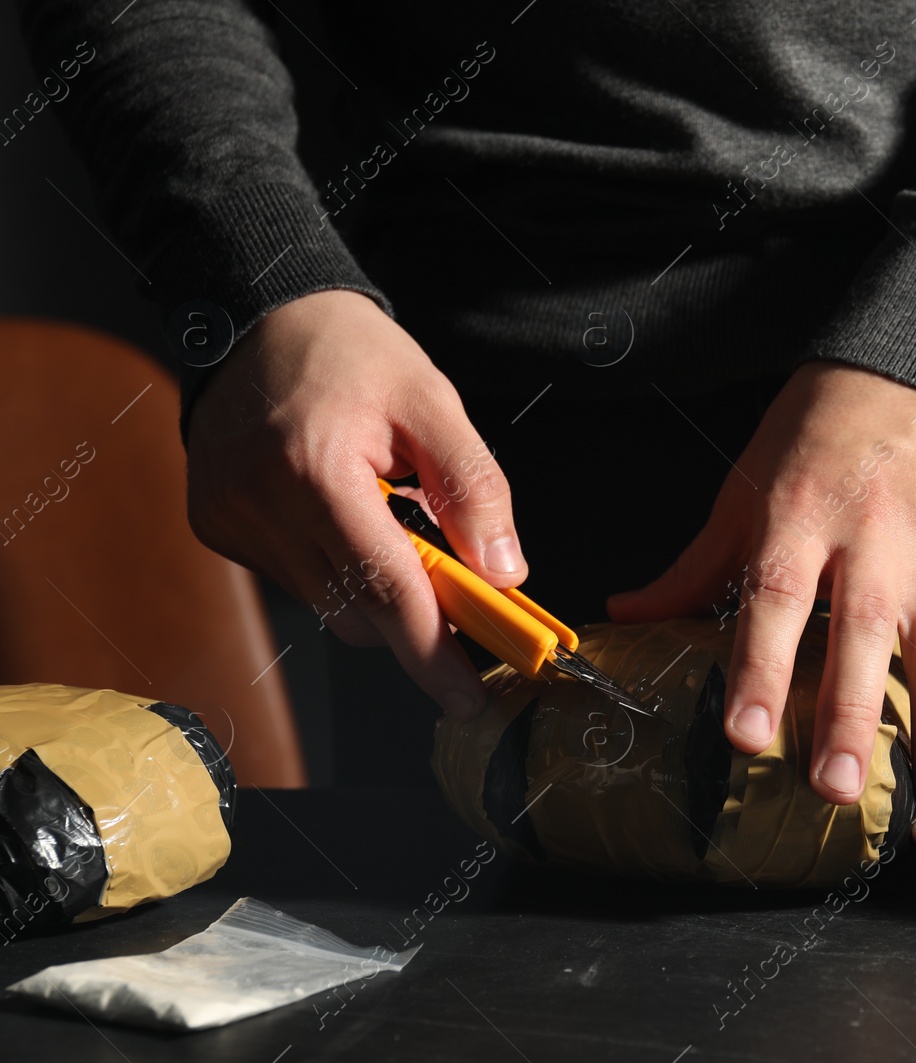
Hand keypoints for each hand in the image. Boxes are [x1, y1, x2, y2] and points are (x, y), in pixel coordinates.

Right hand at [185, 289, 526, 718]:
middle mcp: (260, 503)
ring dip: (370, 584)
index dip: (435, 653)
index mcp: (316, 470)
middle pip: (357, 609)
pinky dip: (329, 564)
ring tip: (386, 514)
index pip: (388, 590)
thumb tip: (503, 572)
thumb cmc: (347, 352)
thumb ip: (473, 488)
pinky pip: (292, 578)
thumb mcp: (432, 402)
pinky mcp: (215, 526)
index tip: (470, 697)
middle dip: (415, 614)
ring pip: (325, 602)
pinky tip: (338, 510)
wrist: (258, 315)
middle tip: (458, 584)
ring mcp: (229, 520)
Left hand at [607, 362, 915, 849]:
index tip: (744, 736)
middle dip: (848, 717)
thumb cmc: (828, 424)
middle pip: (860, 636)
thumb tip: (625, 616)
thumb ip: (700, 562)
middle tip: (833, 790)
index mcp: (800, 513)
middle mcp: (873, 540)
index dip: (759, 668)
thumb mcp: (752, 479)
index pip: (775, 597)